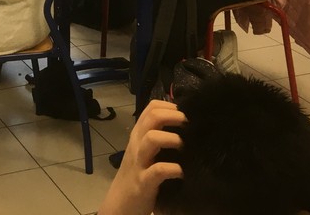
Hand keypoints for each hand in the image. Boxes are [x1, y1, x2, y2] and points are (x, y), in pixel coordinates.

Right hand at [98, 100, 184, 214]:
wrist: (120, 202)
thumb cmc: (136, 174)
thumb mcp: (144, 151)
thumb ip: (157, 136)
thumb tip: (183, 125)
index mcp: (138, 134)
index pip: (151, 107)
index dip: (170, 106)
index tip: (185, 113)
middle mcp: (137, 144)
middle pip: (153, 117)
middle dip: (174, 116)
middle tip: (189, 124)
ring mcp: (140, 162)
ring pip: (152, 138)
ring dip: (172, 138)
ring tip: (183, 146)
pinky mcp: (144, 182)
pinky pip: (158, 170)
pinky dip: (173, 168)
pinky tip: (181, 172)